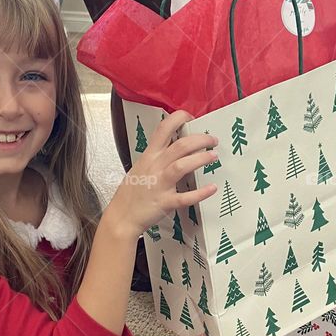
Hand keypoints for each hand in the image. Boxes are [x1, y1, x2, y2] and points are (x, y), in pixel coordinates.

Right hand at [109, 111, 218, 236]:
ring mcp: (160, 185)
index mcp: (149, 156)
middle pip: (180, 145)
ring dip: (201, 159)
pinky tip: (212, 188)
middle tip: (212, 141)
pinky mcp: (165, 202)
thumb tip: (173, 147)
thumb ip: (156, 157)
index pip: (163, 128)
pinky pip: (185, 197)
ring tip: (214, 156)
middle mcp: (155, 167)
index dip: (179, 118)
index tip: (190, 118)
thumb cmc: (130, 194)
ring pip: (182, 166)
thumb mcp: (140, 167)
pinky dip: (200, 193)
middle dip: (200, 139)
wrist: (121, 217)